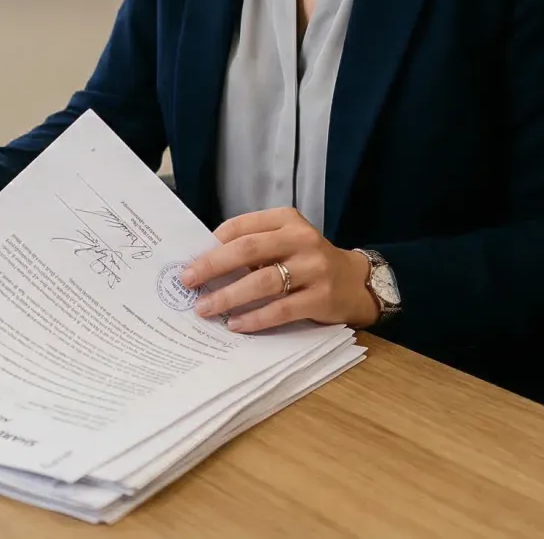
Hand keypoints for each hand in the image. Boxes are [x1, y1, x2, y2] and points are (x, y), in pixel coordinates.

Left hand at [178, 208, 377, 332]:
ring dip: (228, 296)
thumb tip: (204, 263)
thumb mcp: (285, 242)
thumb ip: (253, 246)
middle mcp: (301, 239)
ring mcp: (313, 268)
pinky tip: (236, 324)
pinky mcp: (321, 297)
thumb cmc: (308, 262)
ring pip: (262, 282)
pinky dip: (255, 318)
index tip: (189, 260)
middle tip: (187, 280)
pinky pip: (281, 310)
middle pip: (247, 250)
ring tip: (205, 308)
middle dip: (212, 266)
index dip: (212, 243)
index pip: (241, 226)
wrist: (355, 282)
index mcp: (287, 219)